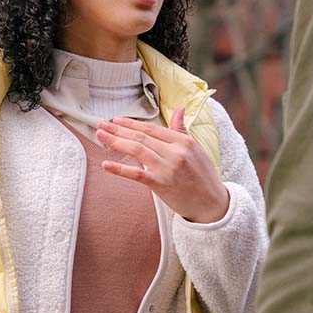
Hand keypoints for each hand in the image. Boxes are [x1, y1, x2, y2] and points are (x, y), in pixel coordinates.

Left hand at [96, 106, 229, 223]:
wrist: (211, 204)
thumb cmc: (203, 175)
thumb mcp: (196, 149)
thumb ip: (182, 129)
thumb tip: (179, 108)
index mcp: (183, 141)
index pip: (152, 129)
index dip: (132, 123)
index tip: (117, 120)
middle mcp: (175, 152)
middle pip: (141, 137)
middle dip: (119, 129)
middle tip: (101, 124)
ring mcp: (167, 168)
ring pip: (137, 150)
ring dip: (116, 141)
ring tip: (101, 135)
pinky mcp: (160, 184)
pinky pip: (136, 174)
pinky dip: (119, 169)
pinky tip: (105, 164)